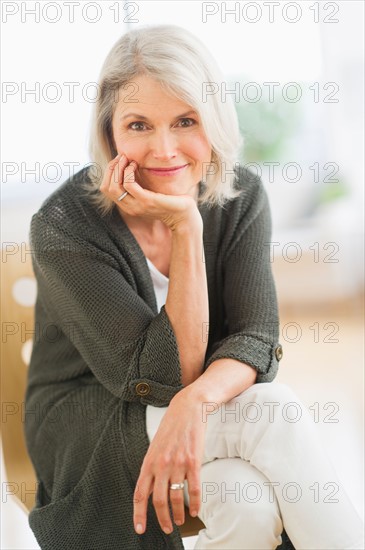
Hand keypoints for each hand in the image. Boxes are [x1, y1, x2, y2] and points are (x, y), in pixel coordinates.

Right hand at [100, 153, 201, 231]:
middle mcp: (129, 207)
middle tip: (122, 157)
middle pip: (107, 187)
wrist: (184, 216)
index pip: (105, 188)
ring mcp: (137, 205)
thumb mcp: (150, 192)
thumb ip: (139, 183)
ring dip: (119, 168)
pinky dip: (129, 172)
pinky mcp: (147, 201)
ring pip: (114, 186)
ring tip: (130, 160)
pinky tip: (136, 165)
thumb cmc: (169, 201)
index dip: (109, 172)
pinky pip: (129, 185)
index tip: (119, 160)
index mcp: (128, 205)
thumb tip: (129, 163)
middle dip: (111, 168)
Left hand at [133, 389, 206, 534]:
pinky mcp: (194, 461)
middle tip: (167, 528)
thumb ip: (152, 468)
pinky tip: (196, 511)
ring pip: (176, 498)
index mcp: (149, 462)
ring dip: (178, 514)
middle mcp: (161, 465)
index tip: (140, 529)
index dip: (138, 514)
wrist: (188, 408)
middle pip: (159, 501)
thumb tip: (151, 490)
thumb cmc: (171, 426)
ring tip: (180, 521)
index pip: (140, 493)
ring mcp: (178, 463)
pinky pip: (194, 489)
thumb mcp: (155, 446)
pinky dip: (195, 503)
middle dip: (162, 519)